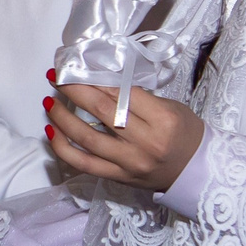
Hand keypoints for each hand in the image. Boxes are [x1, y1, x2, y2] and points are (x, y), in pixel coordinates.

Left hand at [46, 80, 203, 192]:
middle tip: (55, 77)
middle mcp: (145, 142)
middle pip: (101, 111)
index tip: (74, 68)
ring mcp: (129, 162)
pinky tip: (51, 132)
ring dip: (62, 118)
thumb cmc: (183, 132)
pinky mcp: (118, 177)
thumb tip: (99, 81)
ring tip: (50, 102)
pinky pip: (83, 164)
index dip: (93, 79)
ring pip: (86, 138)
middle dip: (73, 91)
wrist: (195, 170)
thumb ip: (137, 97)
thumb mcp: (169, 107)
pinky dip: (63, 148)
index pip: (120, 94)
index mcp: (162, 119)